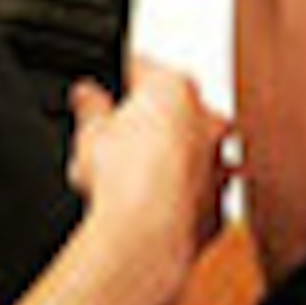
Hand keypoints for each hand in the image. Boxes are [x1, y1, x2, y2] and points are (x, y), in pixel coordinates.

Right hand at [67, 61, 229, 260]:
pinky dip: (181, 196)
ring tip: (132, 178)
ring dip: (171, 159)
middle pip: (174, 110)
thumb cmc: (123, 180)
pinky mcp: (220, 203)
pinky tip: (151, 206)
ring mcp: (218, 163)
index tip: (101, 95)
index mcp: (174, 88)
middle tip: (113, 142)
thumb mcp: (88, 131)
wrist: (147, 236)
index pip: (141, 68)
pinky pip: (199, 191)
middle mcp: (207, 120)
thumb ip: (89, 104)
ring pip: (193, 151)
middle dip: (148, 122)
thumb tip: (85, 93)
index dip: (115, 80)